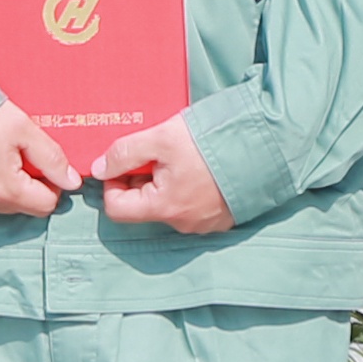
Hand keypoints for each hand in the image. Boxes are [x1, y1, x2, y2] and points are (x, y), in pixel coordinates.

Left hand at [91, 116, 233, 233]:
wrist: (264, 145)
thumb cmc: (210, 141)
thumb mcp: (160, 137)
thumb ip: (124, 153)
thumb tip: (98, 169)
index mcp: (164, 207)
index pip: (117, 209)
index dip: (113, 183)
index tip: (125, 161)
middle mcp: (183, 223)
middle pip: (144, 205)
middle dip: (142, 178)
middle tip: (156, 151)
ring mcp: (205, 223)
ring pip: (169, 204)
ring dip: (166, 181)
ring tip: (181, 155)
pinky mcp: (222, 217)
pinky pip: (193, 206)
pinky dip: (188, 187)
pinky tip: (200, 166)